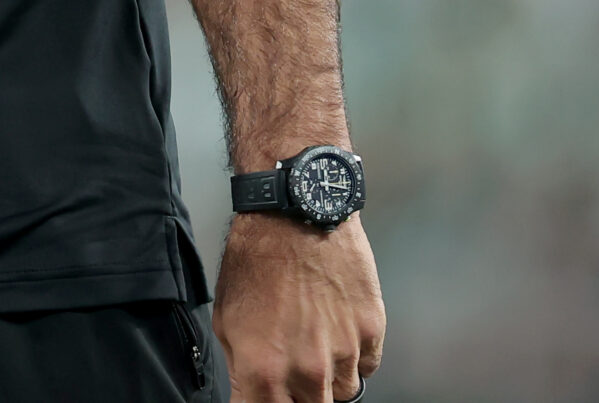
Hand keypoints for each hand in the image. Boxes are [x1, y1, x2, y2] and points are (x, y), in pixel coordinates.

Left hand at [213, 212, 384, 400]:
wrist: (294, 214)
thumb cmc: (255, 258)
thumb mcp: (227, 316)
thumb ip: (242, 366)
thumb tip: (251, 391)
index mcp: (263, 369)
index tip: (263, 398)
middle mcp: (307, 369)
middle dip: (299, 398)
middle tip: (291, 373)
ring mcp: (343, 353)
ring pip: (342, 393)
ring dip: (328, 378)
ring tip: (313, 341)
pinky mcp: (371, 333)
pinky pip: (366, 367)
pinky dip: (353, 356)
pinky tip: (336, 328)